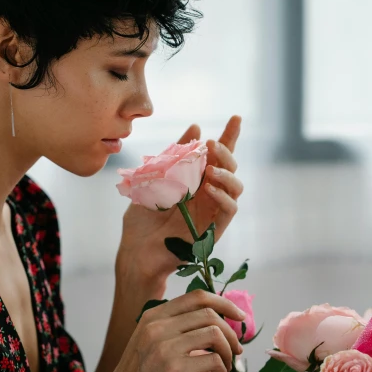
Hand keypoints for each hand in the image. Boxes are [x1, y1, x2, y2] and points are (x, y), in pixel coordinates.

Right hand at [102, 290, 244, 371]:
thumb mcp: (147, 341)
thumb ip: (171, 328)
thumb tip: (211, 323)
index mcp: (153, 315)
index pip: (197, 296)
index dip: (223, 303)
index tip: (239, 317)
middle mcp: (158, 326)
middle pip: (209, 314)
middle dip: (231, 331)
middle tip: (237, 348)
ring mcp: (165, 347)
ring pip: (214, 334)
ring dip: (228, 350)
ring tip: (227, 365)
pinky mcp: (174, 370)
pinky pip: (212, 360)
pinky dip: (223, 369)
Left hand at [116, 115, 243, 285]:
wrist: (135, 253)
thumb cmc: (141, 220)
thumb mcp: (154, 179)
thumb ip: (175, 155)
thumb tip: (196, 126)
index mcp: (195, 181)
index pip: (217, 156)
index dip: (229, 136)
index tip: (236, 117)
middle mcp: (208, 194)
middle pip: (230, 168)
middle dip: (226, 152)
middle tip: (212, 144)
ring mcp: (212, 211)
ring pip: (236, 188)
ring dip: (227, 174)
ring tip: (211, 169)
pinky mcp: (214, 230)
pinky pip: (229, 210)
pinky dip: (223, 196)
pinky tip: (210, 188)